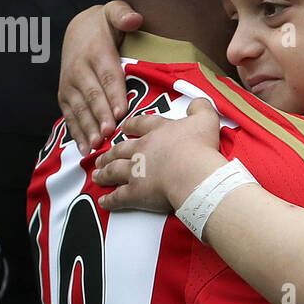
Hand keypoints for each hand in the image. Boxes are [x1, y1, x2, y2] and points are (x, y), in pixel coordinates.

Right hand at [59, 0, 143, 154]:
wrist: (77, 29)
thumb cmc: (103, 25)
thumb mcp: (113, 11)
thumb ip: (123, 14)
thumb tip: (134, 18)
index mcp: (95, 52)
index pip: (107, 75)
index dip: (114, 94)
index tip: (122, 111)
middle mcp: (79, 70)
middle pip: (92, 96)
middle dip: (100, 116)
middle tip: (109, 134)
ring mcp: (69, 85)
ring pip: (79, 108)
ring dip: (87, 128)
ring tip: (96, 146)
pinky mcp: (65, 95)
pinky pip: (70, 115)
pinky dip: (76, 132)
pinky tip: (85, 148)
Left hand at [93, 99, 224, 213]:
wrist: (193, 173)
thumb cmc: (199, 147)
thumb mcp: (205, 119)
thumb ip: (200, 107)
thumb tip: (197, 102)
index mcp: (157, 131)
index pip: (139, 124)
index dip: (130, 126)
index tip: (124, 128)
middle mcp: (142, 149)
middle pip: (121, 149)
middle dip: (110, 153)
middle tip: (103, 156)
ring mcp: (136, 171)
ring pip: (114, 170)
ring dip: (104, 173)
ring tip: (97, 175)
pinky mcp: (135, 192)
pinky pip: (118, 197)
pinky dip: (110, 200)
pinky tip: (104, 201)